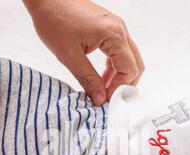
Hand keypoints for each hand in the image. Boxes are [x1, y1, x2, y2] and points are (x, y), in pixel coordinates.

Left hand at [23, 0, 143, 104]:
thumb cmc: (54, 19)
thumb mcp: (69, 55)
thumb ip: (87, 79)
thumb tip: (99, 99)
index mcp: (113, 35)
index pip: (130, 69)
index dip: (119, 88)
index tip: (105, 99)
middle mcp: (120, 30)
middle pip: (135, 65)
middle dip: (124, 84)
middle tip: (107, 97)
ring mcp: (116, 27)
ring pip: (129, 59)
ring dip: (119, 76)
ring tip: (102, 89)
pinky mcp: (108, 28)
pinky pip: (120, 51)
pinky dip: (114, 66)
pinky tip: (100, 76)